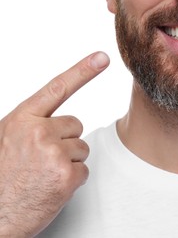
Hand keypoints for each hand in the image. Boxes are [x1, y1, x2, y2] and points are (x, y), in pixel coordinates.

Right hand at [0, 52, 108, 236]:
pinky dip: (72, 179)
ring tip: (43, 174)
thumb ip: (32, 125)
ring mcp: (54, 153)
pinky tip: (51, 187)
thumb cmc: (1, 178)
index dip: (82, 70)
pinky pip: (84, 169)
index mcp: (21, 119)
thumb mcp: (7, 141)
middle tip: (43, 160)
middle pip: (76, 125)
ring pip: (81, 148)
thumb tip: (58, 122)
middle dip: (65, 141)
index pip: (57, 88)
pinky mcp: (67, 175)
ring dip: (68, 161)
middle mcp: (39, 132)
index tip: (102, 57)